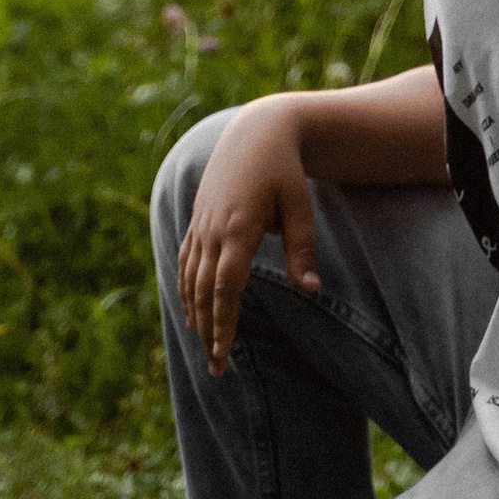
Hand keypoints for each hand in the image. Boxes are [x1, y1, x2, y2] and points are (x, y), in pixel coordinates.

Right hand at [177, 99, 320, 374]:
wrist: (257, 130)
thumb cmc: (285, 168)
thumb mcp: (300, 205)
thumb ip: (303, 248)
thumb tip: (312, 290)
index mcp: (238, 228)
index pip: (225, 288)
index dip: (222, 324)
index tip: (222, 355)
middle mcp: (213, 229)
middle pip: (203, 292)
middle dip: (208, 331)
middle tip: (216, 368)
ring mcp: (201, 224)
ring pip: (190, 279)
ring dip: (195, 314)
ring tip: (205, 347)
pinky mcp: (198, 218)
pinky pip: (185, 260)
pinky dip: (186, 288)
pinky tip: (192, 309)